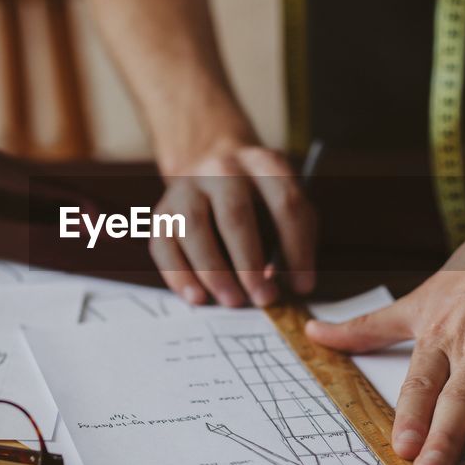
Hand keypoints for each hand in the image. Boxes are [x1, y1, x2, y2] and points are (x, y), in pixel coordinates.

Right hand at [151, 143, 315, 307]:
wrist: (209, 165)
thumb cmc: (258, 197)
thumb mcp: (284, 199)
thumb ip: (293, 236)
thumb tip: (284, 283)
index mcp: (262, 163)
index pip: (285, 203)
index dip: (297, 247)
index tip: (303, 285)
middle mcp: (221, 169)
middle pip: (235, 214)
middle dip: (250, 263)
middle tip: (264, 298)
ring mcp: (185, 187)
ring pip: (194, 227)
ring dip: (214, 271)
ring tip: (233, 301)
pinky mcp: (161, 211)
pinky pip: (164, 245)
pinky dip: (179, 275)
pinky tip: (198, 298)